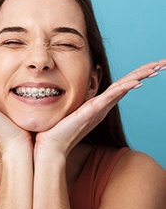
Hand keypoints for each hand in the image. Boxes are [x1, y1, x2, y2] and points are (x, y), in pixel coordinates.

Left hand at [35, 59, 165, 157]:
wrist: (53, 144)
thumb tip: (84, 88)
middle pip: (127, 85)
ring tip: (155, 68)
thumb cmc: (63, 127)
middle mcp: (103, 106)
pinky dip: (123, 90)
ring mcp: (99, 109)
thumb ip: (84, 99)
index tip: (152, 65)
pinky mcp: (90, 112)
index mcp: (100, 104)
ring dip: (139, 77)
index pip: (121, 85)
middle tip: (162, 64)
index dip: (137, 74)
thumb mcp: (75, 108)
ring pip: (122, 89)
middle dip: (145, 73)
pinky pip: (109, 98)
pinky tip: (136, 83)